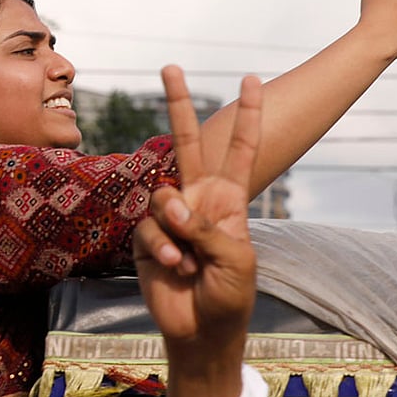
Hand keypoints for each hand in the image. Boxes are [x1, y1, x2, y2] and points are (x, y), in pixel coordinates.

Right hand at [133, 65, 260, 396]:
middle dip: (179, 103)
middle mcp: (197, 199)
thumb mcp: (234, 258)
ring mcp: (169, 217)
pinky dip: (161, 248)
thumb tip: (169, 203)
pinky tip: (172, 266)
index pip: (240, 150)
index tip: (252, 80)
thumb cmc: (229, 295)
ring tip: (186, 261)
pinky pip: (147, 228)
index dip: (247, 117)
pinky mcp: (144, 237)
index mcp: (229, 199)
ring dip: (174, 231)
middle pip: (186, 143)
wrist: (199, 330)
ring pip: (161, 198)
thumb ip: (205, 225)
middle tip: (170, 66)